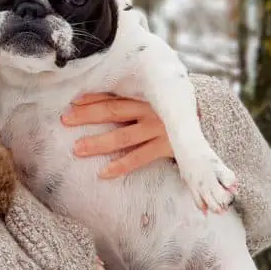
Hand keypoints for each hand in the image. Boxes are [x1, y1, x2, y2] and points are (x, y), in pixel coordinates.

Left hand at [61, 93, 182, 178]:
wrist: (205, 132)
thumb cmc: (174, 117)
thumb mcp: (158, 104)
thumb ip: (135, 102)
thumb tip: (101, 105)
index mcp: (148, 96)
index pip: (115, 96)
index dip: (92, 98)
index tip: (71, 102)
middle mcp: (152, 110)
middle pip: (114, 112)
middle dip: (87, 116)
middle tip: (65, 120)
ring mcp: (160, 129)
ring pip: (123, 137)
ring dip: (98, 143)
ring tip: (77, 149)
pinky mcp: (168, 147)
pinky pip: (140, 158)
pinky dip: (121, 165)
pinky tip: (103, 173)